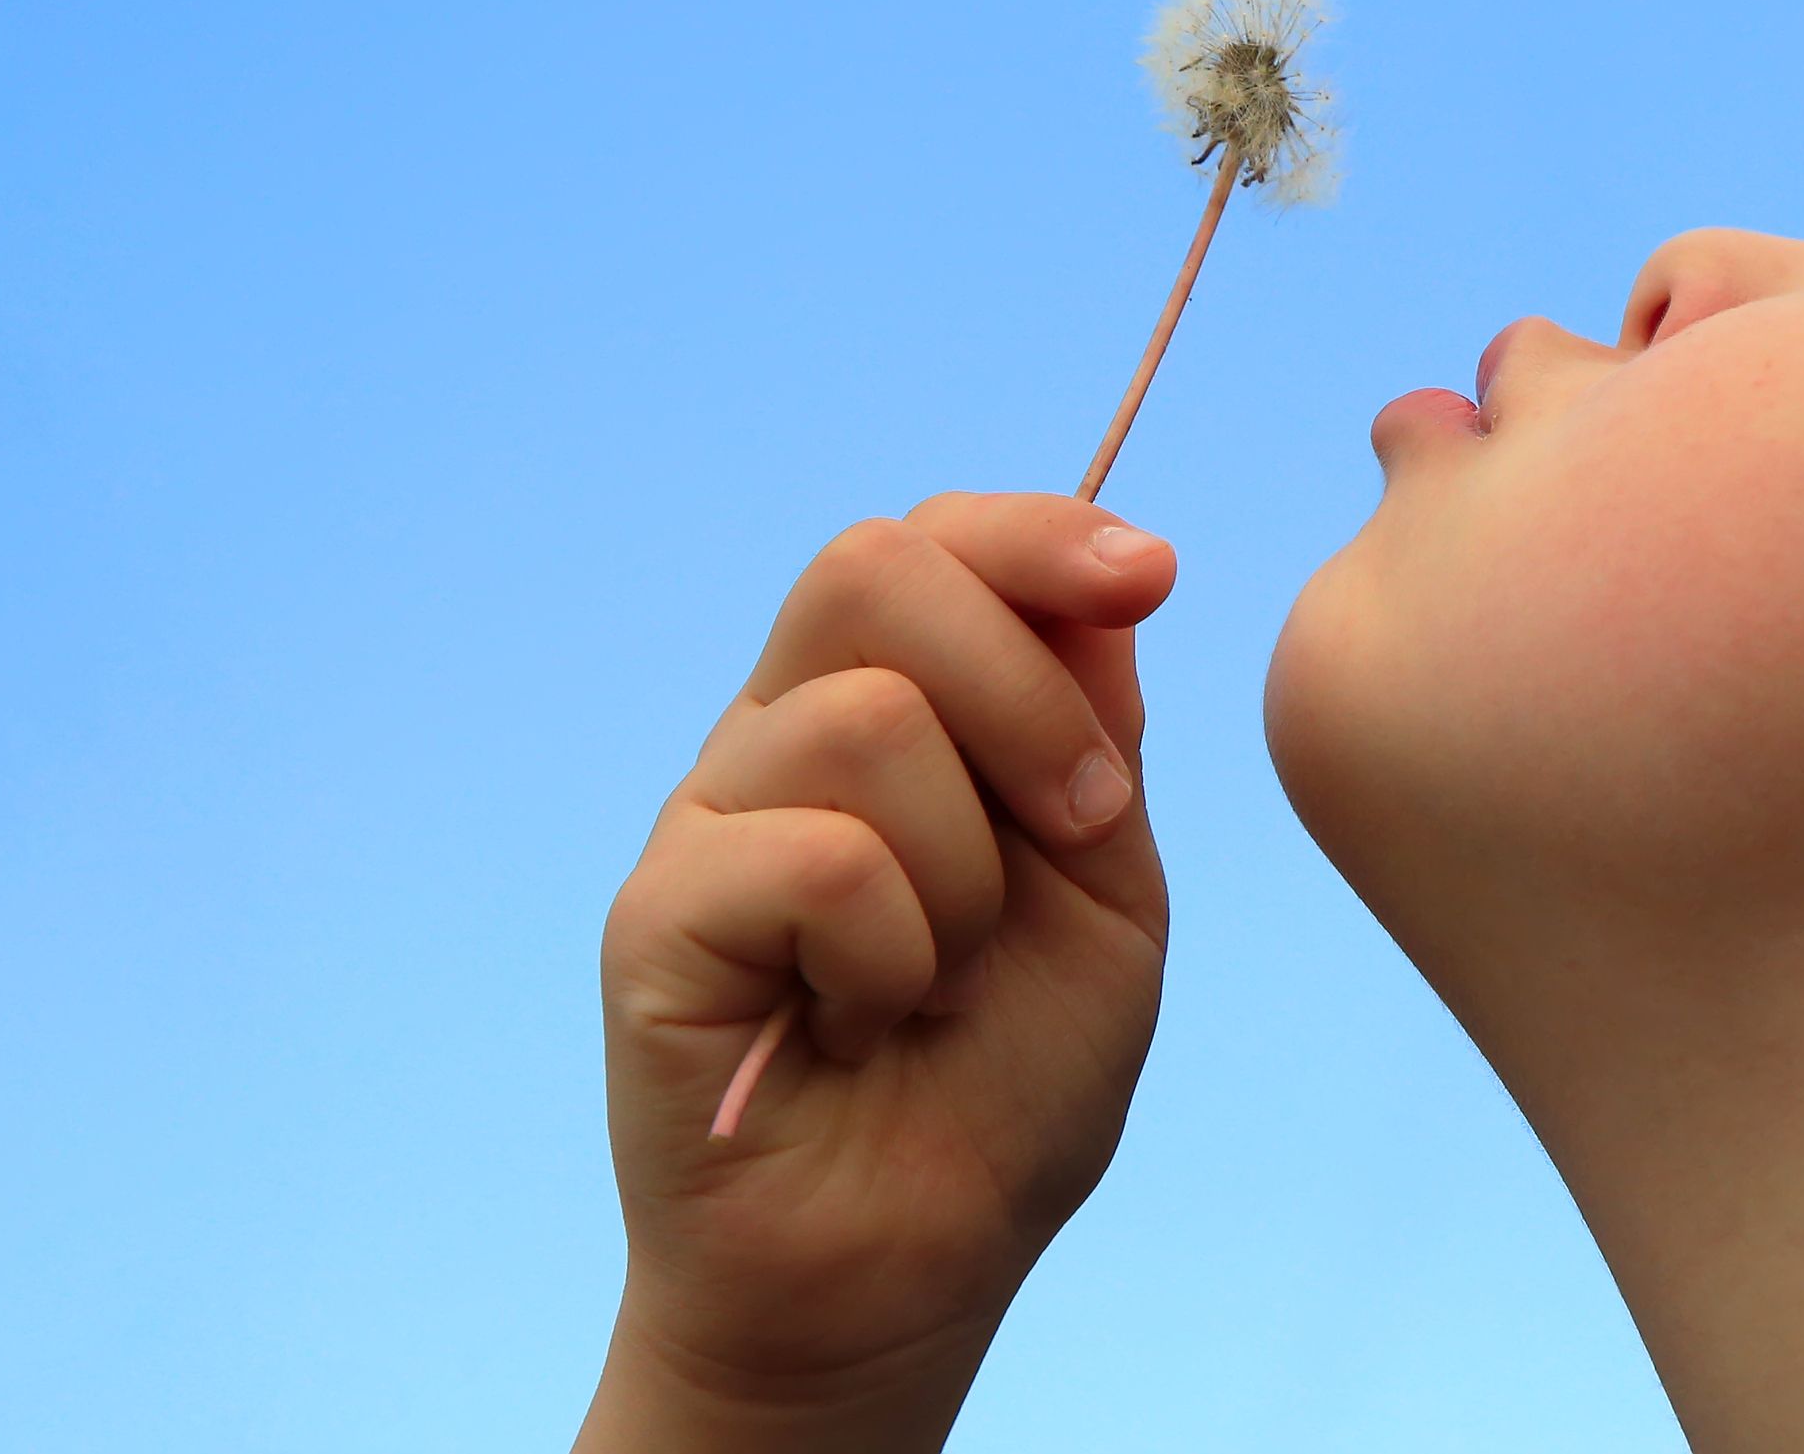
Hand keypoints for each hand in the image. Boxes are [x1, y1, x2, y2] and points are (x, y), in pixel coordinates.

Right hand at [577, 493, 1175, 1451]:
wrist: (915, 1269)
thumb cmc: (1006, 1082)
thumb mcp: (1104, 891)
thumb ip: (1093, 735)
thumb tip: (1101, 579)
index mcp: (893, 707)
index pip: (933, 541)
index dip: (1038, 533)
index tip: (1148, 573)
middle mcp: (784, 737)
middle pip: (872, 569)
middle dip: (1022, 686)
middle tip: (1077, 826)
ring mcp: (711, 820)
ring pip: (865, 720)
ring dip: (968, 867)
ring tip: (945, 974)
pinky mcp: (655, 922)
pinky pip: (813, 857)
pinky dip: (893, 949)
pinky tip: (869, 1020)